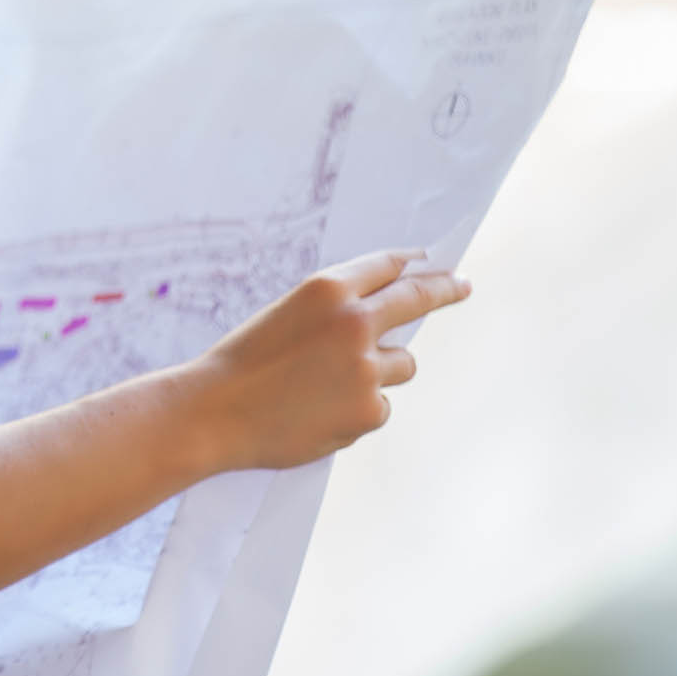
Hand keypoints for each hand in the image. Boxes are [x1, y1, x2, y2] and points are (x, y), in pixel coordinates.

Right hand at [185, 250, 469, 472]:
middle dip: (445, 289)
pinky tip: (320, 413)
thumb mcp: (285, 317)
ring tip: (328, 387)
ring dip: (380, 371)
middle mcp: (354, 321)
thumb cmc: (242, 365)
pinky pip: (382, 404)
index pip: (386, 266)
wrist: (214, 413)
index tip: (431, 262)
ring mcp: (367, 368)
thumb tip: (384, 319)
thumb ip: (333, 312)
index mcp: (326, 289)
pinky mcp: (370, 409)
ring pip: (403, 364)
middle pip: (417, 298)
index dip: (412, 263)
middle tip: (461, 286)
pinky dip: (359, 409)